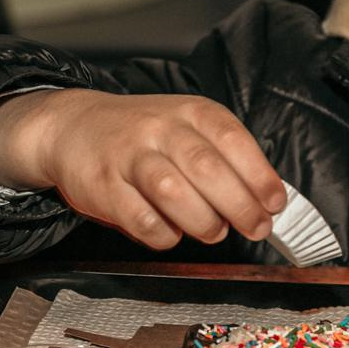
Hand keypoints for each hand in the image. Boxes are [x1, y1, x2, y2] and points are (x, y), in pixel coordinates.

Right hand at [0, 89, 287, 249]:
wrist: (74, 127)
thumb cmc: (145, 135)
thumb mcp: (188, 128)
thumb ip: (225, 158)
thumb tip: (266, 201)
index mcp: (191, 112)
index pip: (233, 140)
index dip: (259, 176)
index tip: (274, 203)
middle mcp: (160, 129)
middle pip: (207, 168)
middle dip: (240, 206)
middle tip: (255, 228)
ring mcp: (129, 157)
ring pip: (174, 192)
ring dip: (203, 221)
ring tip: (214, 232)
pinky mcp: (103, 186)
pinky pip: (142, 220)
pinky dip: (164, 235)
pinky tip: (171, 232)